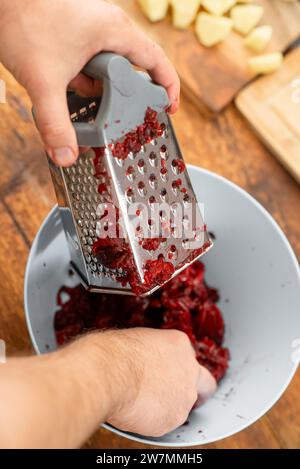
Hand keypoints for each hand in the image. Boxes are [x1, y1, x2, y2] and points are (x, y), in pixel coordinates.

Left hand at [0, 0, 179, 166]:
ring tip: (73, 93)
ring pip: (105, 66)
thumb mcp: (44, 80)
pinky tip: (61, 81)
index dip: (168, 87)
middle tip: (110, 116)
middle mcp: (108, 26)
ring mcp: (91, 26)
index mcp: (114, 32)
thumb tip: (66, 155)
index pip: (156, 61)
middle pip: (129, 69)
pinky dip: (79, 76)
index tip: (170, 109)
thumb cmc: (21, 19)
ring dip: (93, 87)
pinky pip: (88, 59)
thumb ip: (55, 123)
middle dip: (117, 95)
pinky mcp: (75, 29)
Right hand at [101, 328, 215, 436]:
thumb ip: (152, 350)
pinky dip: (154, 420)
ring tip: (143, 403)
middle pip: (204, 384)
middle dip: (197, 390)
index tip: (167, 371)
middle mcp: (189, 370)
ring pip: (183, 405)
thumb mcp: (138, 339)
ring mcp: (185, 396)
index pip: (188, 357)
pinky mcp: (174, 418)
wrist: (109, 374)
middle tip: (179, 394)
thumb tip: (145, 358)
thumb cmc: (116, 353)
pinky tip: (138, 411)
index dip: (177, 366)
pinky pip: (166, 422)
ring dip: (169, 406)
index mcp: (180, 344)